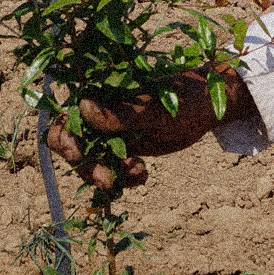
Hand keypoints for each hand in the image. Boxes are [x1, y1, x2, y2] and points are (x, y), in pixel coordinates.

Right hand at [44, 63, 259, 190]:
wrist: (211, 108)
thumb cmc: (185, 98)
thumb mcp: (153, 109)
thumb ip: (119, 113)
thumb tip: (82, 107)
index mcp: (101, 94)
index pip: (65, 116)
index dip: (62, 138)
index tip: (77, 155)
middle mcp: (100, 114)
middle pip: (73, 145)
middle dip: (86, 166)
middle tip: (107, 180)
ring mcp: (111, 133)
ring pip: (92, 162)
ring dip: (106, 175)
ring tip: (137, 174)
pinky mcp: (125, 148)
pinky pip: (112, 170)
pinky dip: (123, 178)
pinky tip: (142, 175)